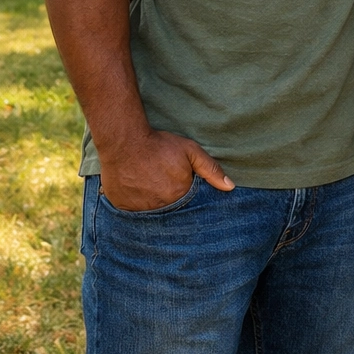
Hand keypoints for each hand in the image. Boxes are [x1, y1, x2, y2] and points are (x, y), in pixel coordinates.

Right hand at [98, 127, 233, 210]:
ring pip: (151, 212)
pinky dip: (136, 204)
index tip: (178, 184)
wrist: (124, 141)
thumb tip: (230, 187)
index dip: (185, 195)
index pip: (188, 205)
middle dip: (169, 200)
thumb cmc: (159, 145)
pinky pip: (133, 212)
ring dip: (153, 203)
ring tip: (149, 186)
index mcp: (179, 195)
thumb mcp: (190, 151)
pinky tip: (136, 191)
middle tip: (161, 182)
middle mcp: (160, 207)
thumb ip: (211, 170)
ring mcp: (140, 209)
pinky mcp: (123, 207)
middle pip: (170, 209)